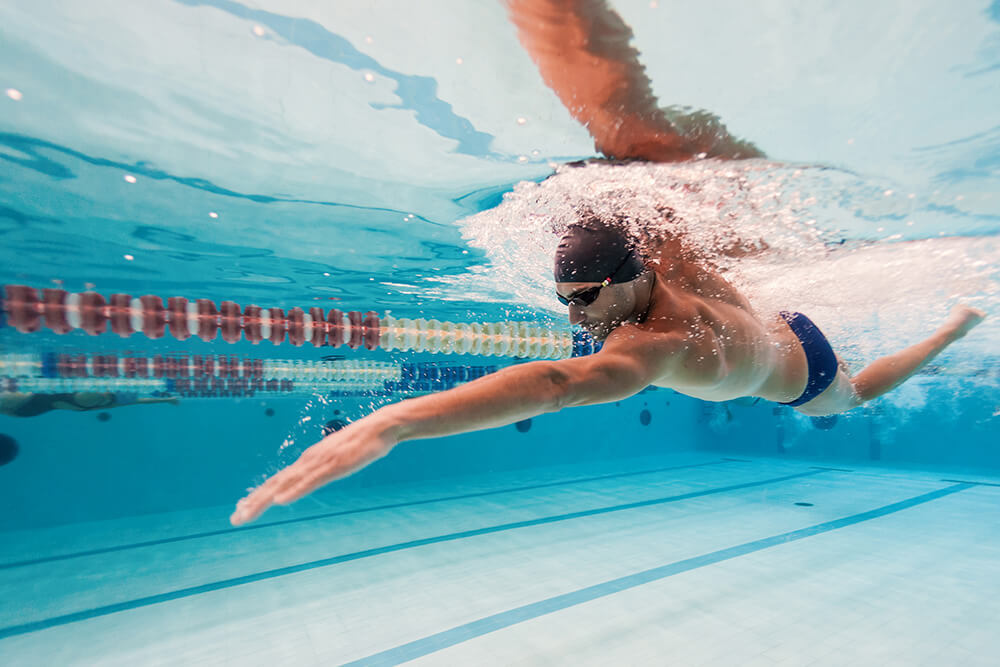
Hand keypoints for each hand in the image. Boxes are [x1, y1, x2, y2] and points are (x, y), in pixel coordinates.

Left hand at [230, 417, 398, 525]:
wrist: (381, 425)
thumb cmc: (362, 441)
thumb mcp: (339, 458)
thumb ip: (326, 467)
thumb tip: (316, 475)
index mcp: (308, 460)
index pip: (278, 480)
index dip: (259, 494)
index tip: (241, 508)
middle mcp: (308, 460)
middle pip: (275, 483)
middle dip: (253, 501)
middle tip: (234, 519)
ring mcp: (319, 463)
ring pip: (286, 484)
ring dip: (264, 499)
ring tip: (246, 513)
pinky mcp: (333, 466)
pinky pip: (310, 481)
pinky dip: (293, 491)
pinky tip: (280, 500)